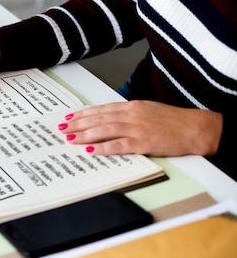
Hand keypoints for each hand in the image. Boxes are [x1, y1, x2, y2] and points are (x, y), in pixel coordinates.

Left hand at [58, 100, 222, 156]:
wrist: (195, 128)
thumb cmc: (173, 121)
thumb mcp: (148, 111)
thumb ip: (128, 114)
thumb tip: (109, 120)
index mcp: (132, 106)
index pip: (102, 109)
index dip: (83, 114)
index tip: (69, 117)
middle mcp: (132, 115)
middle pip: (99, 118)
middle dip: (78, 123)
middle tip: (62, 128)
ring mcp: (137, 128)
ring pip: (105, 130)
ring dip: (85, 135)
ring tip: (70, 138)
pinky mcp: (143, 142)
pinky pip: (119, 145)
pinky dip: (103, 147)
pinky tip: (90, 150)